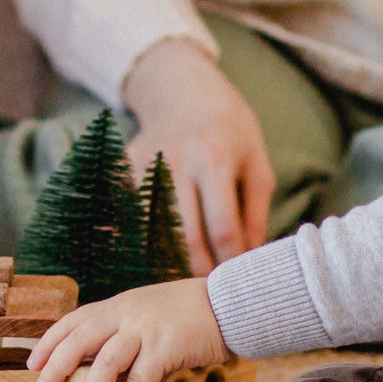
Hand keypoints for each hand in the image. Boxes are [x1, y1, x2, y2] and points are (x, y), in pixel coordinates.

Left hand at [28, 277, 233, 381]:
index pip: (74, 320)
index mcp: (119, 305)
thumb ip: (121, 331)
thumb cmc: (185, 313)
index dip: (50, 341)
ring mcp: (147, 329)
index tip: (33, 363)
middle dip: (57, 365)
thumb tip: (94, 365)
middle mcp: (128, 313)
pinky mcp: (168, 346)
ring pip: (108, 361)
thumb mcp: (145, 311)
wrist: (225, 304)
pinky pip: (142, 379)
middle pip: (81, 338)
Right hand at [122, 38, 275, 273]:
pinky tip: (158, 253)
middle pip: (184, 238)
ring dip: (170, 261)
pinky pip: (133, 216)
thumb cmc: (231, 131)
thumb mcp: (257, 164)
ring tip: (185, 280)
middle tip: (210, 291)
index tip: (236, 283)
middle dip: (199, 271)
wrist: (183, 89)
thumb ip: (255, 215)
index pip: (222, 230)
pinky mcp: (126, 168)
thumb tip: (250, 261)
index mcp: (216, 160)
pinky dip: (144, 239)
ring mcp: (146, 165)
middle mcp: (177, 163)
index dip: (230, 264)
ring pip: (154, 232)